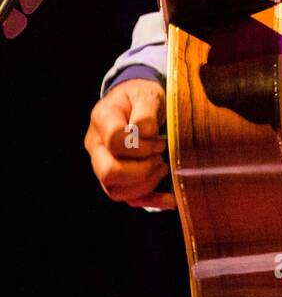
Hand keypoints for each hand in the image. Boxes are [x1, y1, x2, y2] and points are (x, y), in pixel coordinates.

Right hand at [84, 78, 175, 209]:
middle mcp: (96, 145)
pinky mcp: (116, 179)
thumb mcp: (147, 95)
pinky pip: (128, 200)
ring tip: (163, 167)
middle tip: (160, 157)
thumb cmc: (142, 97)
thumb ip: (146, 112)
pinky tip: (170, 198)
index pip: (114, 141)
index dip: (141, 145)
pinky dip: (151, 201)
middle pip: (108, 172)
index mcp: (102, 119)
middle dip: (141, 170)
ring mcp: (102, 164)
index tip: (159, 139)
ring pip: (115, 191)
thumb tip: (147, 133)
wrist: (138, 102)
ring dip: (146, 184)